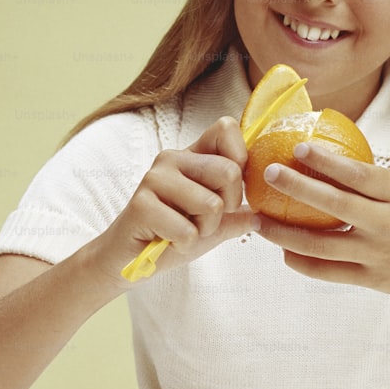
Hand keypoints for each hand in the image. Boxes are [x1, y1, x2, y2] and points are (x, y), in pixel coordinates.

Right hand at [89, 116, 259, 285]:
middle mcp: (173, 158)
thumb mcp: (213, 225)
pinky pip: (188, 230)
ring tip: (183, 231)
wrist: (128, 260)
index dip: (241, 159)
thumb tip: (261, 214)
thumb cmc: (171, 235)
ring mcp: (155, 178)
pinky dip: (184, 245)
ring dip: (204, 230)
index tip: (229, 190)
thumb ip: (237, 215)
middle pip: (229, 171)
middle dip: (226, 207)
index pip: (226, 128)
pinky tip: (168, 241)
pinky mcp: (141, 204)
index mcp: (192, 155)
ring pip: (212, 204)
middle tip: (203, 220)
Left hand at [255, 142, 389, 301]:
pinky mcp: (371, 280)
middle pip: (335, 205)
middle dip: (297, 187)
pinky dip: (301, 262)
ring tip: (259, 221)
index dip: (328, 161)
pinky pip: (328, 272)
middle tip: (268, 173)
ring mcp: (378, 255)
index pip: (360, 175)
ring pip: (322, 245)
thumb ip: (373, 183)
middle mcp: (388, 224)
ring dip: (284, 233)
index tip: (299, 147)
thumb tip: (326, 158)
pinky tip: (283, 251)